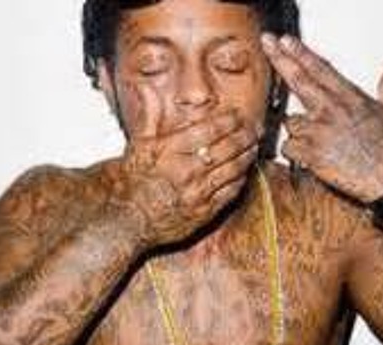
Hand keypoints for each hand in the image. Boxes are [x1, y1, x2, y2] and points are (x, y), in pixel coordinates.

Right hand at [109, 85, 259, 247]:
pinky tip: (244, 172)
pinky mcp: (204, 211)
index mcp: (170, 150)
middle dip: (245, 135)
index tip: (237, 115)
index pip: (209, 129)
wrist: (127, 218)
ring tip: (253, 147)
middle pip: (227, 147)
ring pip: (233, 169)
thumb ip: (150, 116)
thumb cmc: (131, 182)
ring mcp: (197, 192)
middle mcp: (186, 170)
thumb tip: (147, 89)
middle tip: (254, 129)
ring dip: (247, 156)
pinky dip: (240, 179)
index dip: (228, 120)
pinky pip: (229, 192)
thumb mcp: (137, 145)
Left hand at [261, 34, 382, 202]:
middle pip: (299, 79)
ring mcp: (319, 131)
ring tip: (317, 143)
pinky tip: (308, 158)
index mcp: (349, 97)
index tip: (286, 42)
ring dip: (297, 131)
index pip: (320, 69)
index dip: (301, 52)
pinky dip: (294, 153)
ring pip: (291, 122)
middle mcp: (331, 110)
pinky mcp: (311, 154)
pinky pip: (288, 147)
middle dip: (280, 60)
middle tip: (267, 44)